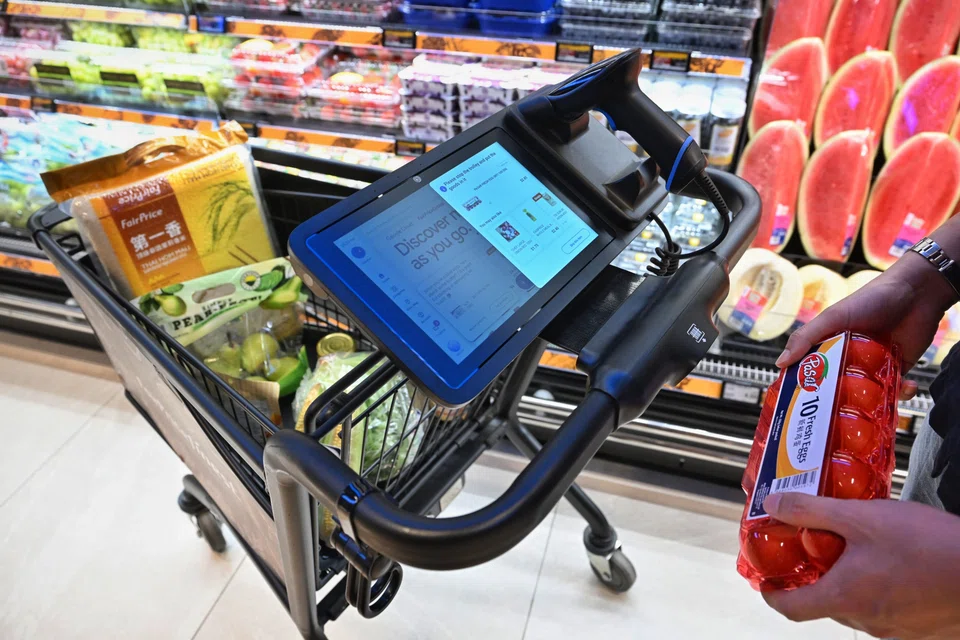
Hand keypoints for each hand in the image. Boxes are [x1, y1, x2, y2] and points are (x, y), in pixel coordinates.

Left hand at [762, 492, 959, 638]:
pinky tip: (893, 562)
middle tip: (814, 549)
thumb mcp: (861, 517)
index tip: (767, 581)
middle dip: (816, 579)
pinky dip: (880, 589)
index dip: (772, 595)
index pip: (791, 609)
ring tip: (856, 549)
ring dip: (850, 582)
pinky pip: (890, 610)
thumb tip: (773, 504)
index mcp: (845, 598)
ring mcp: (899, 629)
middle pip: (826, 605)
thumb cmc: (929, 547)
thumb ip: (812, 510)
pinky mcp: (924, 628)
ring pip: (859, 607)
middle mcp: (868, 621)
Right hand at [777, 253, 957, 399]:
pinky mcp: (898, 368)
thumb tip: (780, 363)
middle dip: (837, 404)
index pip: (812, 371)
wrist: (916, 292)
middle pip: (838, 387)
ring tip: (875, 409)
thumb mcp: (833, 316)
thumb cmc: (871, 299)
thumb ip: (806, 337)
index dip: (805, 388)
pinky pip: (896, 389)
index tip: (799, 406)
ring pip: (867, 393)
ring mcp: (873, 365)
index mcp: (829, 345)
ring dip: (872, 403)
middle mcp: (849, 357)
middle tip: (836, 419)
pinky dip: (902, 394)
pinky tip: (907, 387)